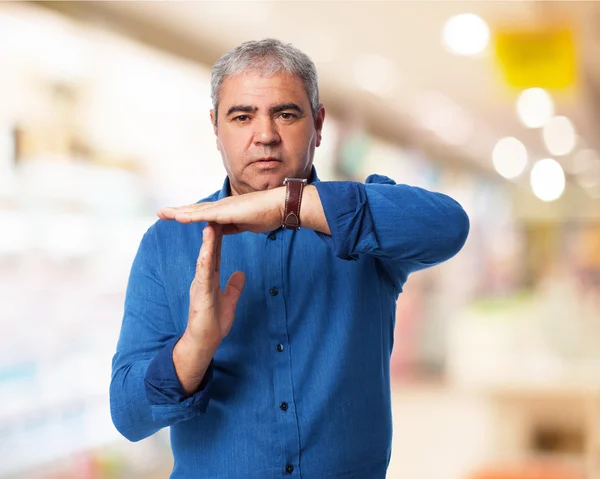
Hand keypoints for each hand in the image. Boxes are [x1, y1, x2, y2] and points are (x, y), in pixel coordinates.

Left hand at [157, 187, 285, 234]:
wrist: (279, 206)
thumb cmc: (267, 213)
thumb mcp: (245, 224)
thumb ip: (232, 226)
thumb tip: (220, 228)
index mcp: (226, 211)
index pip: (203, 213)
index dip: (189, 214)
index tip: (175, 216)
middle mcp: (222, 207)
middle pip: (195, 210)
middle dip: (178, 211)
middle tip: (161, 213)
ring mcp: (223, 208)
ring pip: (196, 211)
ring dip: (179, 212)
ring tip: (163, 213)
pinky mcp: (227, 212)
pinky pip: (205, 215)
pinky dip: (191, 216)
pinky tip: (179, 217)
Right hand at [185, 224, 245, 350]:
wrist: (204, 341)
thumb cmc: (214, 323)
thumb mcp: (229, 301)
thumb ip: (234, 287)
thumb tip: (241, 274)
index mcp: (209, 278)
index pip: (215, 254)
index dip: (218, 238)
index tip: (222, 221)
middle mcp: (203, 278)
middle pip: (209, 252)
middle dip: (212, 233)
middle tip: (214, 214)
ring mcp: (200, 285)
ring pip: (204, 260)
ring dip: (207, 244)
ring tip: (210, 226)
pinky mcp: (199, 295)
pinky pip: (202, 277)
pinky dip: (204, 263)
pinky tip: (206, 253)